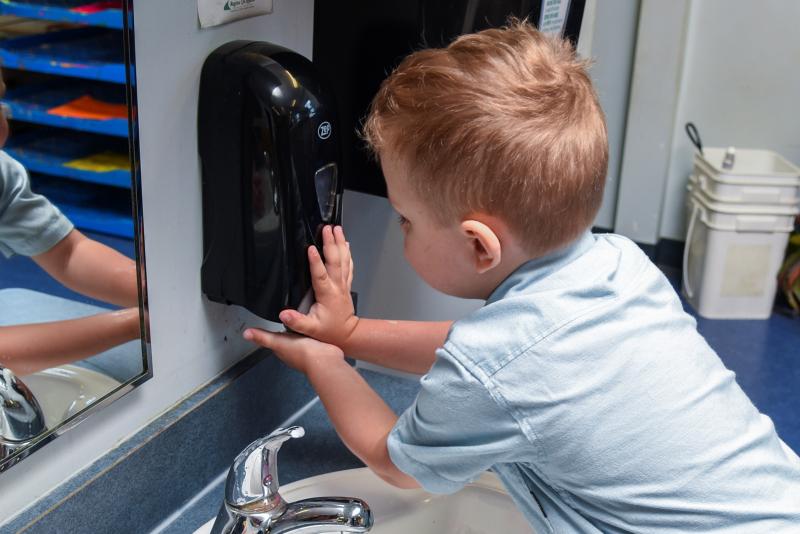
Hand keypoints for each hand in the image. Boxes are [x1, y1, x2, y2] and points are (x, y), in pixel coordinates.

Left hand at [243, 327, 344, 374]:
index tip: (276, 322)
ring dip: (302, 330)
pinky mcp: (320, 347)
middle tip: (290, 319)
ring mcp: (308, 350)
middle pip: (289, 338)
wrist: (324, 359)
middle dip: (289, 329)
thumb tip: (246, 334)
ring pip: (302, 338)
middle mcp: (294, 352)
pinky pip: (314, 337)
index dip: (275, 331)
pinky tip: (315, 327)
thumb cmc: (302, 353)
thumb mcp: (278, 341)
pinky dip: (313, 332)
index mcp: (282, 351)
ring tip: (302, 320)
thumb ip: (263, 337)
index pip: (275, 339)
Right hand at [279, 225, 358, 348]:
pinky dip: (347, 253)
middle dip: (330, 243)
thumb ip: (296, 321)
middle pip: (335, 261)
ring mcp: (343, 284)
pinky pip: (348, 265)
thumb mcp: (309, 329)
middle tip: (327, 229)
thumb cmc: (328, 331)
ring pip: (343, 259)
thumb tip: (284, 314)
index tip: (310, 248)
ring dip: (340, 243)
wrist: (347, 335)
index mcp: (326, 294)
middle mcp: (337, 286)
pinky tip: (346, 243)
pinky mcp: (345, 284)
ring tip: (337, 228)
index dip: (315, 261)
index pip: (320, 274)